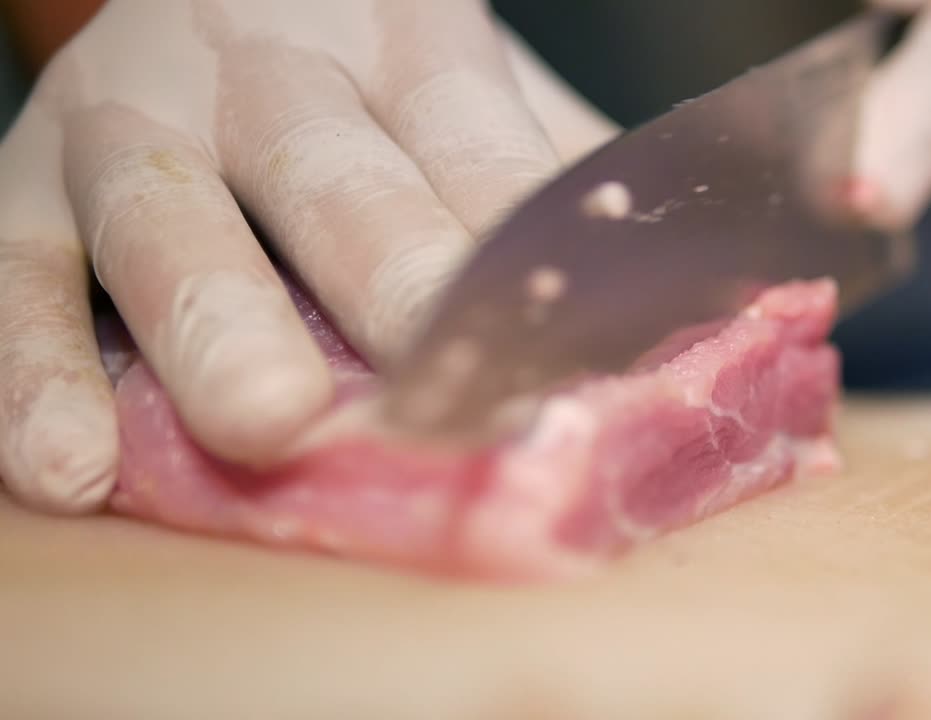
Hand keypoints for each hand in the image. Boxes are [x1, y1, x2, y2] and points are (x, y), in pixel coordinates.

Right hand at [0, 0, 616, 511]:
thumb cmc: (378, 86)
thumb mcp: (474, 97)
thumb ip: (565, 184)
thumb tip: (711, 299)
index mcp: (405, 45)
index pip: (472, 150)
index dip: (513, 252)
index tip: (560, 356)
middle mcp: (266, 71)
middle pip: (336, 175)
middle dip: (382, 276)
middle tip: (430, 385)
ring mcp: (135, 122)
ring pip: (170, 217)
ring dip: (216, 323)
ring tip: (265, 422)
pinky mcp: (25, 182)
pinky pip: (15, 273)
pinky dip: (31, 370)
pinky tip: (67, 464)